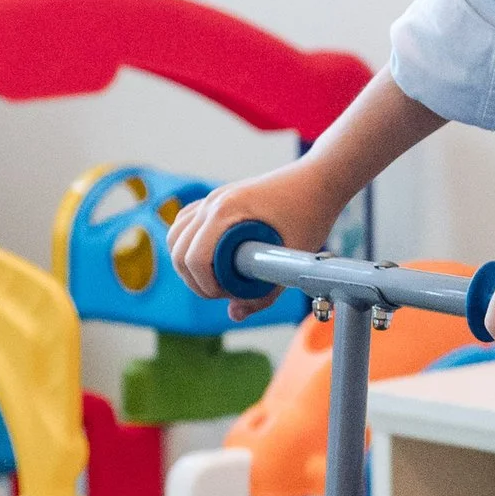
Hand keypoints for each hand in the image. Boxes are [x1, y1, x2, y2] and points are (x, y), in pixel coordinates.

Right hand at [169, 161, 334, 314]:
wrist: (318, 180)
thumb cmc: (310, 214)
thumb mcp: (292, 260)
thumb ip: (264, 294)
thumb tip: (234, 315)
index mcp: (227, 211)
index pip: (194, 259)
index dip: (207, 287)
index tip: (228, 296)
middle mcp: (213, 201)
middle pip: (179, 252)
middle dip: (195, 280)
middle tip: (223, 292)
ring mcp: (212, 198)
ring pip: (176, 237)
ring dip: (188, 264)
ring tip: (216, 278)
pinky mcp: (217, 199)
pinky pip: (185, 223)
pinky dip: (188, 244)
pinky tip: (209, 258)